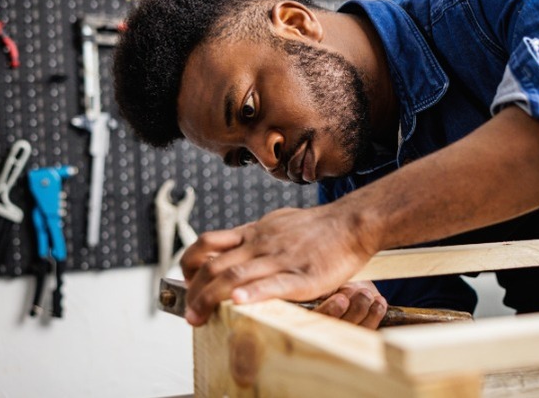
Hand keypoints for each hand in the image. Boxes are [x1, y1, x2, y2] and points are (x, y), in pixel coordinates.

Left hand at [179, 205, 377, 325]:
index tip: (187, 283)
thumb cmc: (319, 226)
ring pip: (234, 277)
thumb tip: (236, 246)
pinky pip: (272, 285)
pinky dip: (252, 295)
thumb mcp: (278, 221)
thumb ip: (256, 236)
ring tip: (199, 317)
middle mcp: (261, 245)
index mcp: (254, 233)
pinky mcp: (302, 276)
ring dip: (210, 300)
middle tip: (189, 313)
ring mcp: (280, 259)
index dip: (189, 265)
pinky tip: (238, 305)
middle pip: (214, 267)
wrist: (351, 223)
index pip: (208, 244)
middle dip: (194, 293)